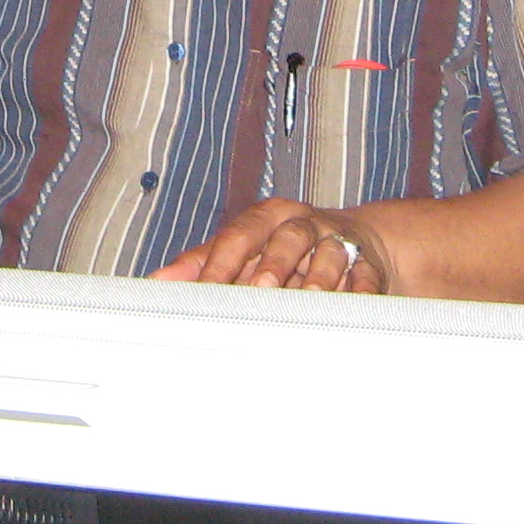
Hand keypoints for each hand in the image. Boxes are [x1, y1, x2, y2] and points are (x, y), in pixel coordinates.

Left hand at [153, 197, 388, 293]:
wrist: (355, 239)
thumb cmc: (283, 247)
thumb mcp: (243, 249)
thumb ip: (202, 263)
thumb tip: (157, 281)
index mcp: (265, 218)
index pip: (239, 236)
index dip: (221, 264)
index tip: (206, 293)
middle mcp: (301, 223)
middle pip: (287, 237)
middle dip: (274, 263)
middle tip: (261, 288)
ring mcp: (336, 240)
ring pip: (330, 253)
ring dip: (319, 277)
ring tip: (309, 299)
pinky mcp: (367, 262)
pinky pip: (366, 275)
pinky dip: (361, 291)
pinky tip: (353, 306)